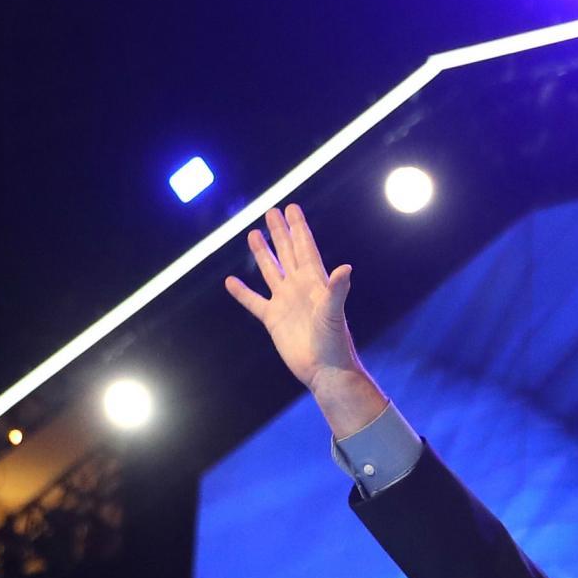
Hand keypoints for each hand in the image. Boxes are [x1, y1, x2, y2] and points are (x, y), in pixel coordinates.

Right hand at [225, 203, 387, 436]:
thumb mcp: (334, 311)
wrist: (324, 370)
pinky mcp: (273, 320)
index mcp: (315, 282)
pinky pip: (254, 301)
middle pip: (287, 253)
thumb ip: (336, 288)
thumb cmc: (334, 342)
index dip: (298, 228)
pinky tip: (231, 281)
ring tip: (252, 234)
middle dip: (280, 232)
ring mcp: (285, 302)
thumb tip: (345, 267)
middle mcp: (299, 288)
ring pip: (271, 271)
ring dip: (262, 253)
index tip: (291, 208)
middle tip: (271, 211)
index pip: (305, 248)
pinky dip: (242, 292)